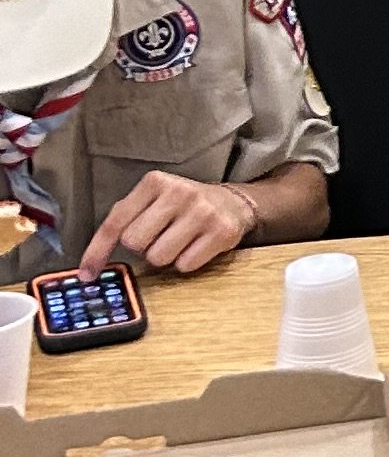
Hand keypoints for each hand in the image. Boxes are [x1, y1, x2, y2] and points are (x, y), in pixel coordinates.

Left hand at [80, 174, 255, 275]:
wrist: (232, 202)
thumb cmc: (182, 206)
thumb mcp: (152, 200)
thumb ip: (124, 221)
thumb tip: (90, 265)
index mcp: (155, 182)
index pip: (116, 222)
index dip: (97, 252)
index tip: (87, 274)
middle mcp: (179, 192)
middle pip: (135, 242)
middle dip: (142, 247)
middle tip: (158, 237)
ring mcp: (203, 212)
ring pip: (158, 257)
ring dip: (164, 256)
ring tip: (178, 241)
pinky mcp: (222, 231)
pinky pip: (185, 265)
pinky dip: (186, 262)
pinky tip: (195, 246)